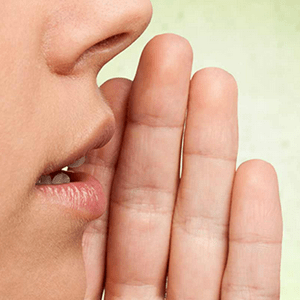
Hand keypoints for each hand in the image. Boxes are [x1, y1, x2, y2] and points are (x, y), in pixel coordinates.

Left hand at [75, 33, 282, 298]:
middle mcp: (143, 292)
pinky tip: (256, 174)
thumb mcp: (54, 293)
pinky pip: (247, 284)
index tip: (117, 87)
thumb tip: (66, 172)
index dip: (114, 148)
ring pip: (201, 229)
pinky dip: (255, 232)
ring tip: (215, 85)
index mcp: (93, 288)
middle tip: (170, 57)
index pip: (103, 208)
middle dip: (166, 128)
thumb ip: (65, 240)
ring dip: (213, 157)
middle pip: (154, 204)